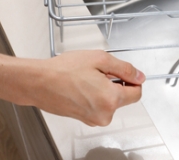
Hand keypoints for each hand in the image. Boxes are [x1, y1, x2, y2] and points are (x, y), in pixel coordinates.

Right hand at [29, 50, 145, 125]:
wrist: (39, 82)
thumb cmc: (65, 70)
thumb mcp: (100, 59)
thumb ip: (124, 68)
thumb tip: (139, 76)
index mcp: (111, 100)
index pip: (137, 93)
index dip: (133, 79)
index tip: (123, 71)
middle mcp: (104, 115)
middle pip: (124, 97)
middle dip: (116, 82)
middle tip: (98, 71)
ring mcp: (93, 119)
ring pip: (110, 101)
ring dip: (105, 88)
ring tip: (87, 78)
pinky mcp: (84, 119)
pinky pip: (99, 106)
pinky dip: (95, 95)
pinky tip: (81, 85)